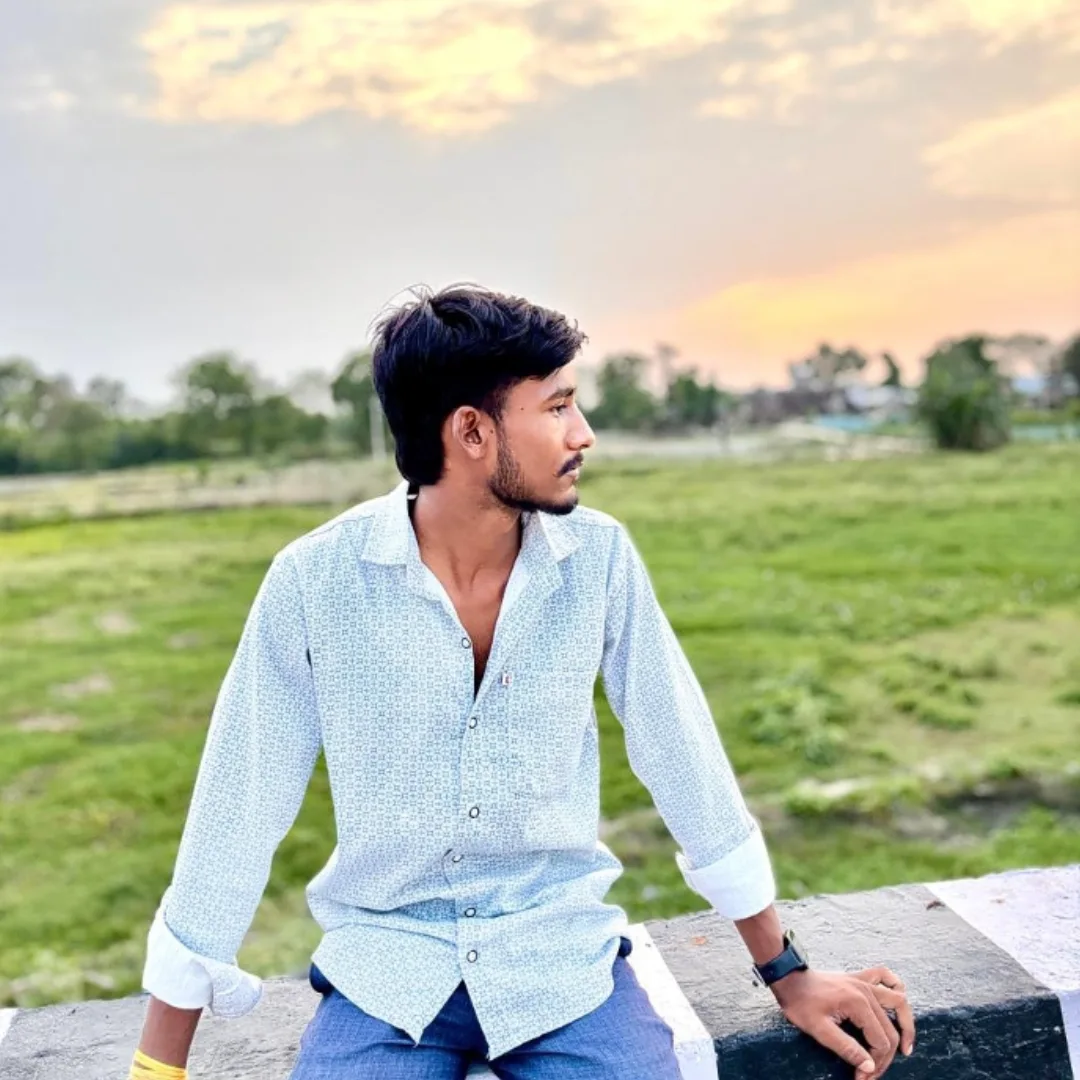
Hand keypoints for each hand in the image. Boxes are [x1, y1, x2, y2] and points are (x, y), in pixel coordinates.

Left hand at [769, 966, 914, 1077]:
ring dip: (905, 1025)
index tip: (862, 1078)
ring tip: (905, 1048)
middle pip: (890, 1029)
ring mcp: (864, 981)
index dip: (875, 1064)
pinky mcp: (859, 978)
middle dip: (884, 1057)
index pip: (881, 1042)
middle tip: (871, 1074)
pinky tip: (896, 1005)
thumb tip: (869, 1066)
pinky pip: (885, 976)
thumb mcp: (819, 1030)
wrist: (788, 979)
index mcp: (858, 1003)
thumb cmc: (800, 1003)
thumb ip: (846, 1048)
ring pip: (898, 1002)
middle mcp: (866, 990)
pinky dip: (896, 988)